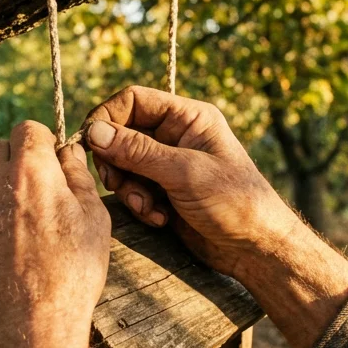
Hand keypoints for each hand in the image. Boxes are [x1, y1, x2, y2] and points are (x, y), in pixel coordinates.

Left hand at [0, 121, 110, 347]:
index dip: (43, 144)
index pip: (28, 129)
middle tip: (38, 195)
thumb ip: (79, 175)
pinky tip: (2, 243)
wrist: (30, 326)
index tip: (52, 164)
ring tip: (20, 225)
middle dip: (19, 163)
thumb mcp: (94, 220)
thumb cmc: (72, 273)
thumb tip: (68, 151)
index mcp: (30, 170)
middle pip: (0, 150)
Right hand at [83, 86, 347, 347]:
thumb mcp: (184, 173)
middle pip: (122, 133)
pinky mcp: (164, 190)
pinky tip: (159, 219)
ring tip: (148, 208)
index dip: (108, 118)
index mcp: (188, 117)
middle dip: (116, 162)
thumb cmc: (234, 202)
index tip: (91, 144)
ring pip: (124, 164)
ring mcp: (169, 164)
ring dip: (129, 189)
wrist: (256, 247)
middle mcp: (176, 135)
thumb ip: (137, 151)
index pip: (133, 100)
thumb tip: (94, 132)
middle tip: (116, 184)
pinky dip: (139, 204)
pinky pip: (135, 189)